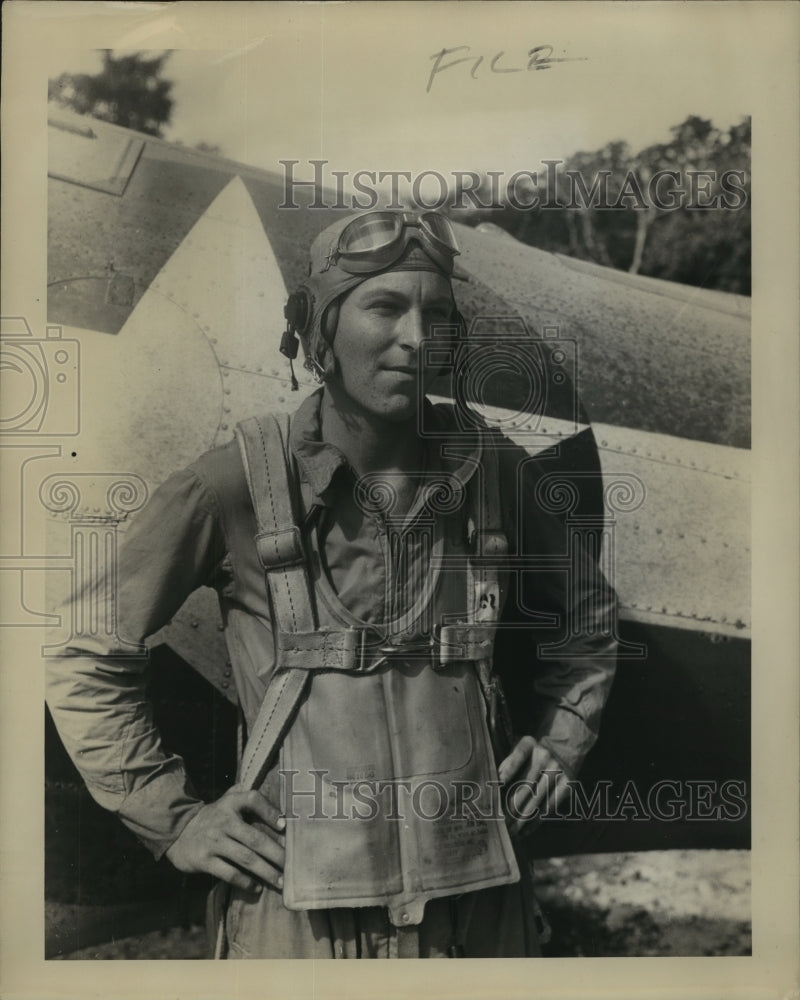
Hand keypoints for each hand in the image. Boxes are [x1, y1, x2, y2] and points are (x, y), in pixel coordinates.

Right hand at [165, 784, 284, 891]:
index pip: (253, 800)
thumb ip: (244, 793)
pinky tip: (257, 888)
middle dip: (276, 853)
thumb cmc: (212, 818)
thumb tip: (272, 797)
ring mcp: (213, 841)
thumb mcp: (225, 801)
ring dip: (266, 872)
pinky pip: (230, 873)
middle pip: (255, 838)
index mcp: (230, 803)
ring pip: (246, 859)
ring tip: (280, 881)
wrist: (177, 832)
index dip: (270, 811)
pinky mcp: (204, 860)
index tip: (284, 826)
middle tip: (291, 865)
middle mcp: (223, 821)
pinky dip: (246, 882)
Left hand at [497, 735, 570, 835]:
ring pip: (536, 800)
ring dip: (522, 818)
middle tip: (500, 822)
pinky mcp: (567, 785)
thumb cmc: (535, 750)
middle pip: (526, 785)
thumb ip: (510, 762)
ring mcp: (557, 772)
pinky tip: (525, 831)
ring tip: (510, 831)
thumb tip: (496, 784)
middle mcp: (545, 757)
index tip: (497, 785)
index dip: (508, 770)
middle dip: (511, 806)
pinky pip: (549, 807)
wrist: (566, 744)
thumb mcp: (522, 747)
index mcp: (530, 744)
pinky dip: (536, 821)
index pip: (517, 756)